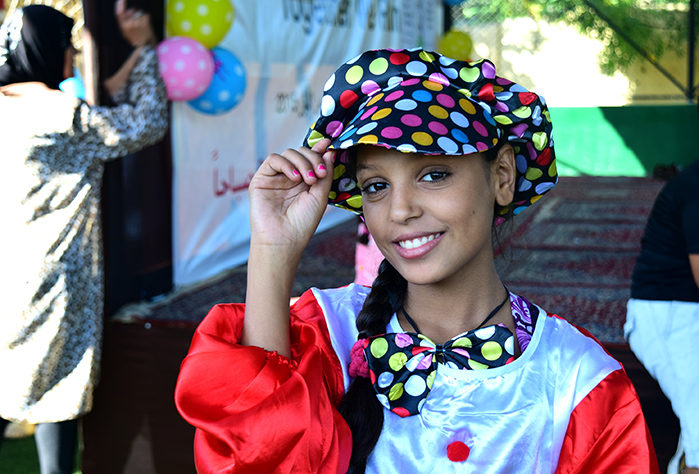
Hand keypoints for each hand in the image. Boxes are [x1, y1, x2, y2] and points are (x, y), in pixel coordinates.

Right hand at [115, 0, 154, 47]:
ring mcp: (139, 23)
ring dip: (141, 17)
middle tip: (137, 22)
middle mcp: (130, 24)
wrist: (146, 47)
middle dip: (134, 13)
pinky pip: (146, 15)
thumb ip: (124, 21)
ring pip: (139, 13)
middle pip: (131, 11)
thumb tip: (128, 11)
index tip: (122, 0)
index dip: (120, 4)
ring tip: (142, 26)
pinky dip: (147, 18)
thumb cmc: (135, 39)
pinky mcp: (146, 22)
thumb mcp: (125, 32)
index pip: (119, 12)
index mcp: (124, 26)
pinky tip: (146, 25)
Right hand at [248, 139, 334, 253]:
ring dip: (302, 162)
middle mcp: (290, 178)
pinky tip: (294, 178)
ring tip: (309, 180)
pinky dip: (286, 164)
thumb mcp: (320, 196)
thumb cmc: (302, 223)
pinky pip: (273, 160)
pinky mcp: (262, 179)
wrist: (283, 240)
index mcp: (305, 182)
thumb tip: (328, 150)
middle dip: (313, 158)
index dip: (319, 149)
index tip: (329, 144)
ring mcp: (276, 178)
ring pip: (289, 153)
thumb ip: (325, 174)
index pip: (311, 158)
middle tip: (320, 174)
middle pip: (301, 152)